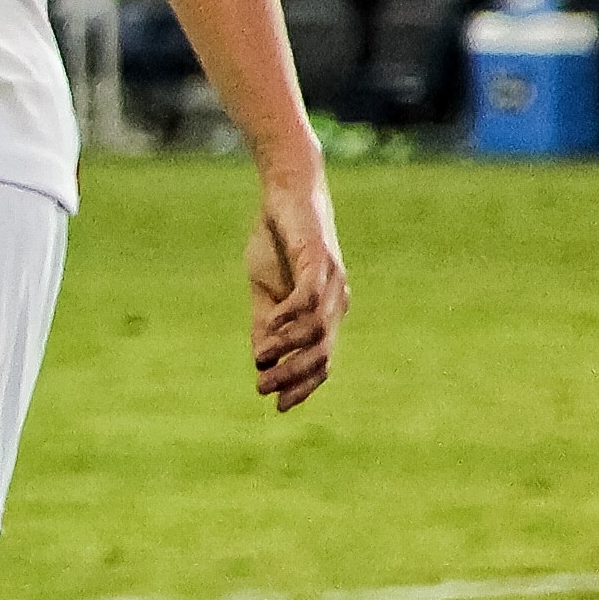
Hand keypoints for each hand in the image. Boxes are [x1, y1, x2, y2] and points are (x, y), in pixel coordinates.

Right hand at [244, 154, 343, 407]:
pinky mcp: (320, 261)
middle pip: (323, 352)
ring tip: (262, 360)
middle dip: (294, 376)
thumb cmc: (276, 241)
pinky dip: (292, 316)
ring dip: (289, 349)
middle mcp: (336, 302)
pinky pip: (310, 297)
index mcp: (326, 312)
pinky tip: (270, 326)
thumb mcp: (264, 291)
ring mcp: (332, 283)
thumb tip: (262, 362)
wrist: (285, 194)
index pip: (322, 360)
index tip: (277, 405)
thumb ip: (265, 324)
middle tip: (263, 389)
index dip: (303, 385)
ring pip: (318, 330)